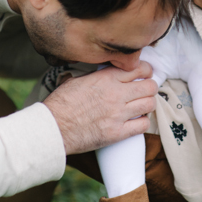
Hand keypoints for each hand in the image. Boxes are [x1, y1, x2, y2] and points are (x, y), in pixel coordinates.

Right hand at [43, 61, 157, 154]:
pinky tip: (135, 121)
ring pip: (149, 104)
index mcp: (106, 79)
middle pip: (150, 86)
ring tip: (141, 106)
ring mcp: (118, 114)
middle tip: (144, 92)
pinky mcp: (116, 133)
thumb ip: (95, 75)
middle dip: (150, 88)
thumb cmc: (60, 105)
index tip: (145, 74)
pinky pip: (142, 125)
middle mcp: (116, 94)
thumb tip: (101, 71)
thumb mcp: (76, 81)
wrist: (51, 129)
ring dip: (148, 105)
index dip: (146, 70)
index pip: (139, 68)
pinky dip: (142, 122)